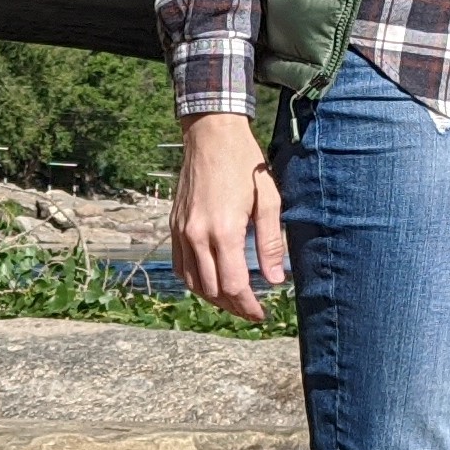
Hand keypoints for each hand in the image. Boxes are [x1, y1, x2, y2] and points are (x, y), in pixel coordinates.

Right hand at [170, 113, 284, 323]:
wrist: (211, 135)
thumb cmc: (244, 163)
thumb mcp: (268, 199)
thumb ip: (270, 242)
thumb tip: (275, 279)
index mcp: (224, 231)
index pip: (234, 285)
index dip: (248, 306)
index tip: (261, 314)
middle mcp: (198, 235)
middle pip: (213, 290)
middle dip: (233, 307)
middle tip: (251, 311)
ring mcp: (182, 232)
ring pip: (194, 283)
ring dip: (213, 298)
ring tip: (233, 301)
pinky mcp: (174, 226)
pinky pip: (181, 266)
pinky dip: (195, 282)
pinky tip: (210, 283)